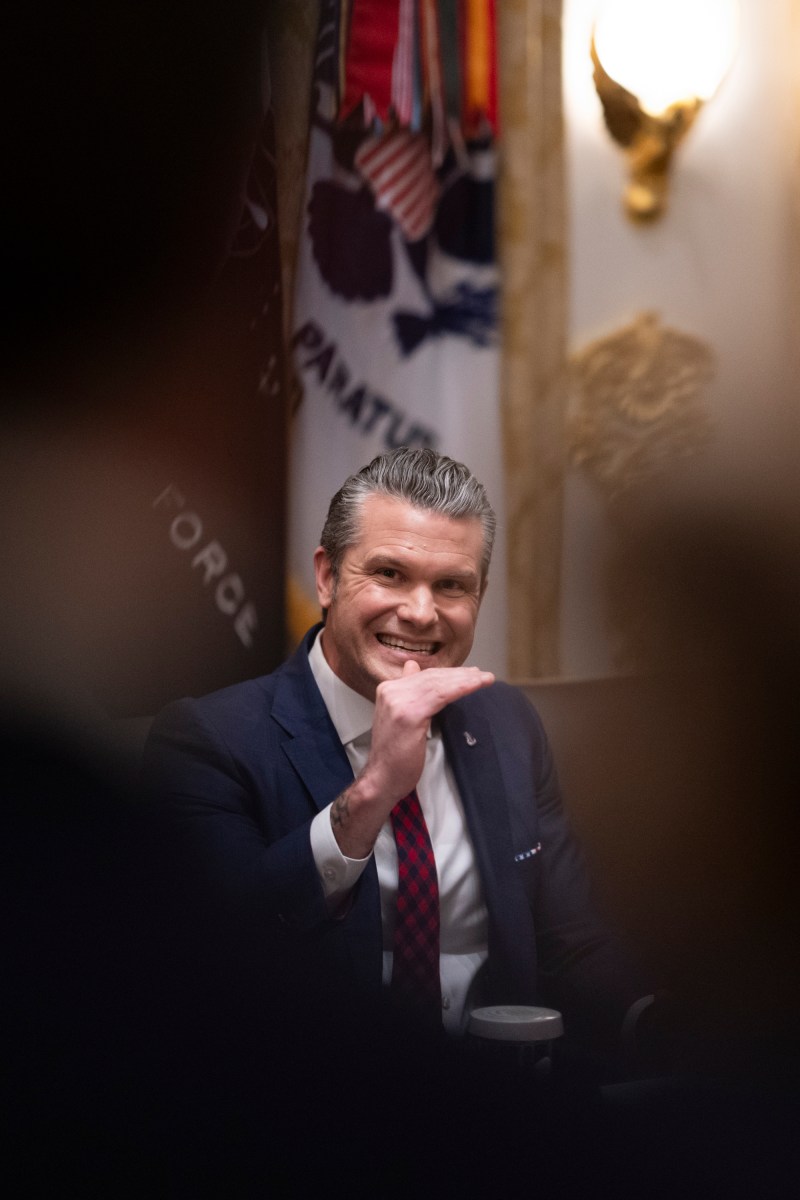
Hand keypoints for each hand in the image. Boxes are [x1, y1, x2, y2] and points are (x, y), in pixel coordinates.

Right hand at [330, 660, 493, 857]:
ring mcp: (398, 701)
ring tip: (486, 679)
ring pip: (439, 684)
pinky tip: (476, 686)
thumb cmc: (395, 756)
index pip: (424, 675)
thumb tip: (413, 668)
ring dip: (466, 679)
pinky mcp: (410, 714)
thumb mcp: (400, 718)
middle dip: (461, 674)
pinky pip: (442, 695)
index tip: (471, 673)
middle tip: (483, 675)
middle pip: (433, 677)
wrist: (382, 779)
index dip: (449, 673)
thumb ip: (407, 693)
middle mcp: (391, 691)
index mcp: (388, 690)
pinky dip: (462, 688)